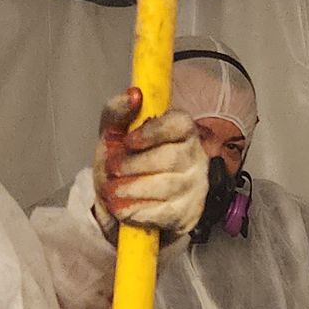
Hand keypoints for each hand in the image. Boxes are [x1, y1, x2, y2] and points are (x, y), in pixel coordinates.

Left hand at [92, 92, 208, 237]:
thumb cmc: (125, 160)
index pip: (178, 125)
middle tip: (112, 170)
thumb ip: (119, 111)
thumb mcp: (115, 133)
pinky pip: (165, 213)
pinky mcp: (188, 214)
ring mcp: (195, 186)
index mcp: (182, 129)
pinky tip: (124, 209)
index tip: (128, 141)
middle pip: (170, 158)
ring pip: (167, 186)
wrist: (126, 201)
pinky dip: (139, 211)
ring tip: (113, 190)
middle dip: (134, 165)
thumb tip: (133, 95)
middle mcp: (195, 155)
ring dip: (133, 189)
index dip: (153, 132)